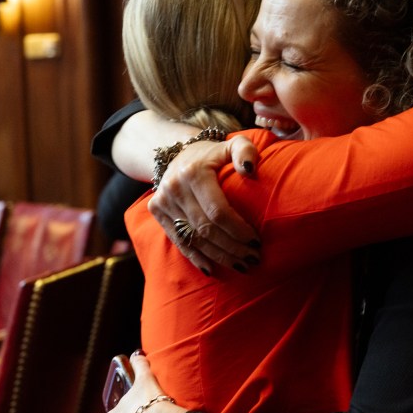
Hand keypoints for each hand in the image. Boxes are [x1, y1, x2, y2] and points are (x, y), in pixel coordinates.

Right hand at [148, 137, 261, 275]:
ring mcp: (163, 201)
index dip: (238, 230)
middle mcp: (174, 188)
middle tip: (254, 258)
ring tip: (241, 265)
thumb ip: (245, 151)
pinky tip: (212, 269)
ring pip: (193, 238)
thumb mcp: (232, 144)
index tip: (256, 241)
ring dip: (219, 256)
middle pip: (206, 228)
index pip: (217, 211)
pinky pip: (178, 240)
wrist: (178, 152)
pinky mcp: (156, 211)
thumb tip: (250, 169)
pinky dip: (195, 257)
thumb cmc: (213, 154)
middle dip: (233, 247)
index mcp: (193, 173)